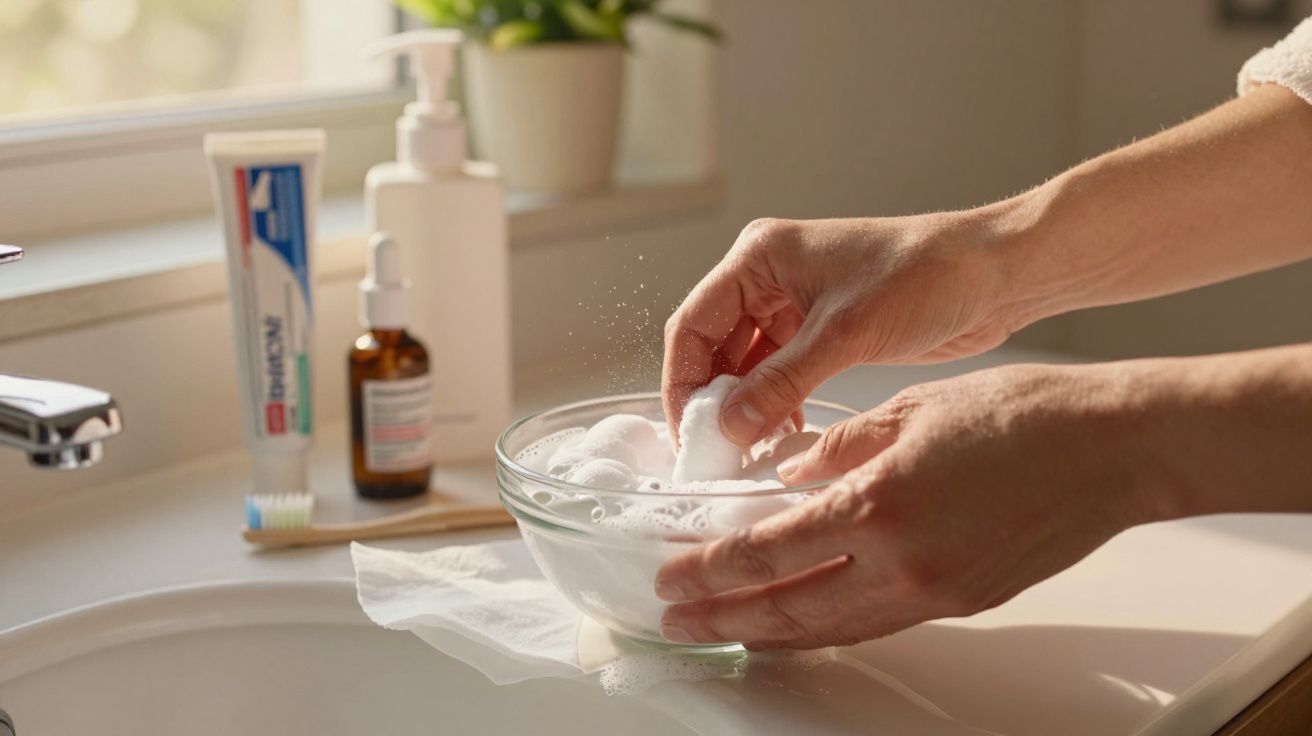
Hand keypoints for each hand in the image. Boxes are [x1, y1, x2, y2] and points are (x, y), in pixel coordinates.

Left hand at [654, 363, 1168, 648]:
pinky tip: (801, 624)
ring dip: (768, 631)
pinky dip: (827, 628)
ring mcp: (935, 592)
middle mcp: (902, 563)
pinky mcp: (962, 602)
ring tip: (723, 630)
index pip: (767, 549)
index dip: (709, 566)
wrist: (1114, 448)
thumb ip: (839, 447)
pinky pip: (876, 624)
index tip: (671, 574)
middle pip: (787, 604)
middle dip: (721, 613)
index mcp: (879, 504)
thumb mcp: (911, 409)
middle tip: (675, 618)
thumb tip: (789, 473)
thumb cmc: (1023, 414)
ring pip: (830, 628)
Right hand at [662, 212, 1022, 445]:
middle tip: (714, 453)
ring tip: (747, 453)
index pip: (694, 324)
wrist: (995, 275)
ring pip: (743, 365)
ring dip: (743, 407)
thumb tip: (730, 427)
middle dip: (712, 399)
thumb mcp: (846, 333)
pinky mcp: (820, 331)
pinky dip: (773, 405)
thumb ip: (781, 382)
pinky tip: (781, 436)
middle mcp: (768, 277)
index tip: (688, 433)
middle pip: (712, 347)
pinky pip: (777, 373)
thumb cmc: (926, 276)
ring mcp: (793, 305)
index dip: (683, 381)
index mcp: (760, 257)